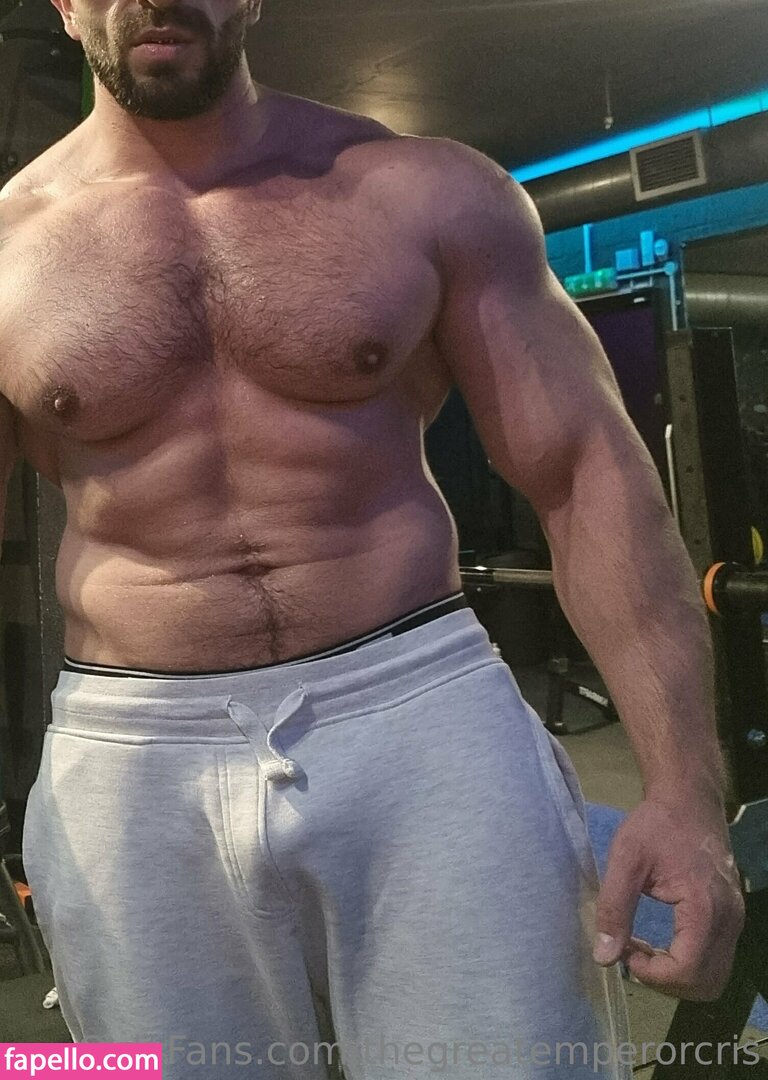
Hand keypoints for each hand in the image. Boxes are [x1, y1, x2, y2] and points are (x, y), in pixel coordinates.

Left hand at [592, 797, 744, 1000]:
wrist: (689, 799)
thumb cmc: (656, 824)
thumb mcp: (626, 860)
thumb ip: (614, 908)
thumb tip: (603, 956)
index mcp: (705, 907)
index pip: (688, 970)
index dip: (652, 974)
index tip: (624, 951)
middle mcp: (729, 920)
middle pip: (705, 983)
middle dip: (664, 981)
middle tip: (633, 954)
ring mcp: (734, 920)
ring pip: (713, 977)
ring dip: (677, 976)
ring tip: (644, 950)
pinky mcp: (731, 917)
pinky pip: (715, 960)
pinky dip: (688, 964)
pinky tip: (660, 943)